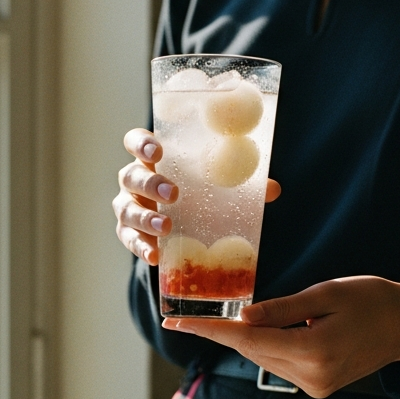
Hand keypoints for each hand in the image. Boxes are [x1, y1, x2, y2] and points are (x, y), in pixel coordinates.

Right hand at [113, 128, 279, 263]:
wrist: (183, 227)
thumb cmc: (198, 194)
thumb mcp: (217, 186)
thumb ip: (242, 185)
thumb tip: (273, 189)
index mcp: (152, 159)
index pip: (135, 142)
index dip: (141, 144)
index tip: (158, 151)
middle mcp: (134, 180)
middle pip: (131, 176)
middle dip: (150, 183)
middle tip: (173, 193)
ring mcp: (128, 207)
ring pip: (126, 208)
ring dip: (145, 217)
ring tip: (165, 226)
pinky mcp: (128, 233)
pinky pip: (129, 239)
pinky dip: (141, 247)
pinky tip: (155, 256)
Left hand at [163, 276, 399, 397]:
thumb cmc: (371, 300)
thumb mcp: (325, 294)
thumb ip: (282, 309)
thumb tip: (243, 317)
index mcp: (313, 351)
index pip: (247, 340)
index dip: (208, 330)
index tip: (176, 324)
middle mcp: (310, 377)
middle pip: (251, 351)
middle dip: (223, 332)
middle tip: (189, 315)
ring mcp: (315, 387)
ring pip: (262, 359)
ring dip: (245, 338)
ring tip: (229, 316)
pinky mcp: (318, 388)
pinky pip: (279, 364)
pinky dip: (266, 346)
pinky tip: (263, 328)